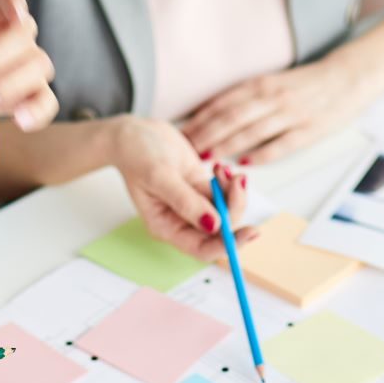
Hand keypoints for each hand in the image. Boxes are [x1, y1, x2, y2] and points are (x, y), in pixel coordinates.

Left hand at [0, 0, 58, 130]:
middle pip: (23, 36)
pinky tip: (20, 121)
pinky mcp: (35, 92)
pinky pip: (47, 101)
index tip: (15, 13)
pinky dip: (37, 111)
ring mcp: (31, 63)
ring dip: (8, 85)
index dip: (14, 4)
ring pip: (38, 66)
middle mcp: (19, 33)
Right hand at [110, 117, 256, 260]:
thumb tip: (214, 225)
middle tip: (238, 181)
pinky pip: (225, 194)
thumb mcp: (159, 177)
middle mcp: (182, 221)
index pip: (202, 249)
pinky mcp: (201, 189)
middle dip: (234, 207)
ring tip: (222, 168)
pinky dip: (229, 181)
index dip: (227, 245)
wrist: (133, 133)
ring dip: (233, 191)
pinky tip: (219, 166)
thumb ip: (186, 202)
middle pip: (221, 230)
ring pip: (227, 210)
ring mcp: (193, 205)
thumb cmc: (136, 155)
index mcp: (167, 227)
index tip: (250, 232)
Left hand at [181, 59, 378, 164]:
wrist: (350, 76)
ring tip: (207, 159)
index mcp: (263, 84)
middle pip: (232, 117)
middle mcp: (273, 97)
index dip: (200, 119)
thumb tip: (216, 114)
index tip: (181, 134)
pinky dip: (262, 154)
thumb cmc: (310, 82)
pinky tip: (245, 163)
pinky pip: (281, 144)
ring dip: (227, 145)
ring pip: (252, 131)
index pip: (223, 102)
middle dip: (206, 134)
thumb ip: (248, 97)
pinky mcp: (310, 130)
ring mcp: (291, 114)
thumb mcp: (275, 82)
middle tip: (185, 151)